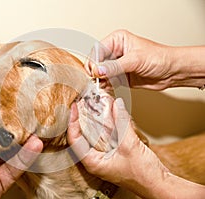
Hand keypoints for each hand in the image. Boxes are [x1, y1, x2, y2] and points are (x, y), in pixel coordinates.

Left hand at [67, 98, 169, 198]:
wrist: (159, 185)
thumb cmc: (143, 175)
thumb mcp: (130, 145)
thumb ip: (122, 123)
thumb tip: (117, 104)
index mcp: (93, 162)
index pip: (74, 139)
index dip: (73, 121)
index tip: (75, 107)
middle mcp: (96, 160)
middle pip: (83, 135)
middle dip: (84, 118)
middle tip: (84, 103)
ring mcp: (106, 157)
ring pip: (95, 135)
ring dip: (96, 120)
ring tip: (95, 104)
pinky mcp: (115, 153)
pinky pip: (107, 136)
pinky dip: (108, 125)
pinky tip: (111, 114)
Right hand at [86, 30, 204, 89]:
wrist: (172, 72)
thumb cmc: (160, 58)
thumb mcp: (136, 60)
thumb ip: (115, 66)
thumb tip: (99, 70)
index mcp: (117, 40)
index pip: (97, 50)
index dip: (94, 62)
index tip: (96, 73)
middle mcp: (114, 52)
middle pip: (96, 63)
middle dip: (96, 73)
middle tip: (98, 81)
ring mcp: (116, 65)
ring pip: (99, 74)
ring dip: (100, 81)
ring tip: (103, 86)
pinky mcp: (118, 77)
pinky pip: (106, 82)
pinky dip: (105, 87)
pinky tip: (108, 89)